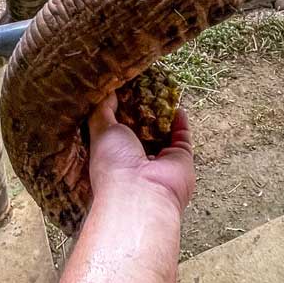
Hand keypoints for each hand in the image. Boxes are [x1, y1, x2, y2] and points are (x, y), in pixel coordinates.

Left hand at [87, 94, 194, 214]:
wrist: (141, 194)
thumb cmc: (114, 166)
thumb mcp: (101, 132)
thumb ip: (103, 111)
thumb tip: (107, 93)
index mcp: (115, 154)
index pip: (119, 130)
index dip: (121, 111)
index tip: (124, 91)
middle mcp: (138, 158)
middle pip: (143, 129)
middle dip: (144, 110)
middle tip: (145, 87)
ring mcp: (160, 158)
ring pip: (164, 131)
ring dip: (164, 113)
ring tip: (162, 91)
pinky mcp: (180, 157)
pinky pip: (182, 135)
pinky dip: (181, 121)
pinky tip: (177, 106)